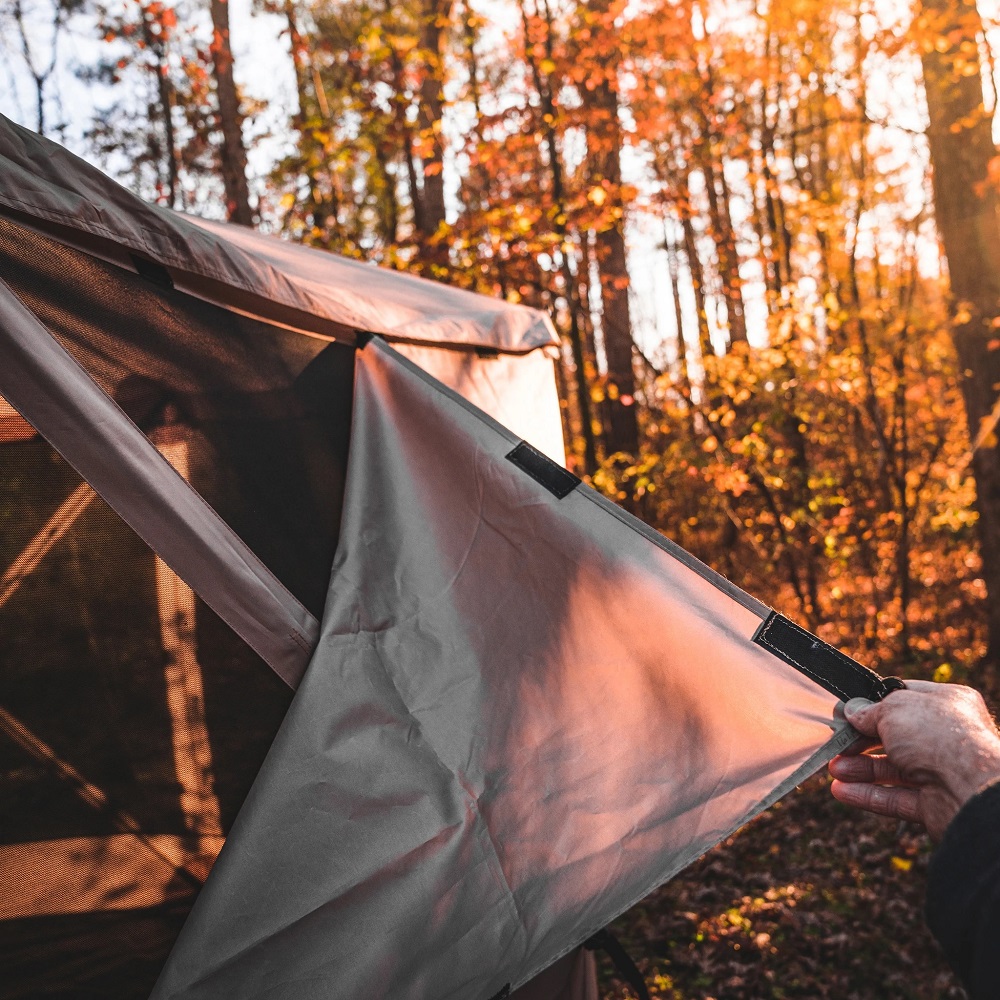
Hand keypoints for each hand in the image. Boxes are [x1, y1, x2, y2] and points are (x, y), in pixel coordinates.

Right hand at [829, 680, 999, 840]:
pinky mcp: (935, 804)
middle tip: (837, 743)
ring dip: (860, 768)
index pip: (904, 699)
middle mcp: (946, 737)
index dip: (874, 705)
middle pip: (894, 737)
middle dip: (861, 741)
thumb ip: (869, 711)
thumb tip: (852, 712)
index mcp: (947, 704)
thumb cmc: (939, 737)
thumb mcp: (894, 708)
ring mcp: (942, 772)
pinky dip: (868, 794)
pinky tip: (841, 791)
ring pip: (893, 769)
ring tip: (834, 770)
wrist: (972, 789)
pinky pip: (896, 798)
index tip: (847, 712)